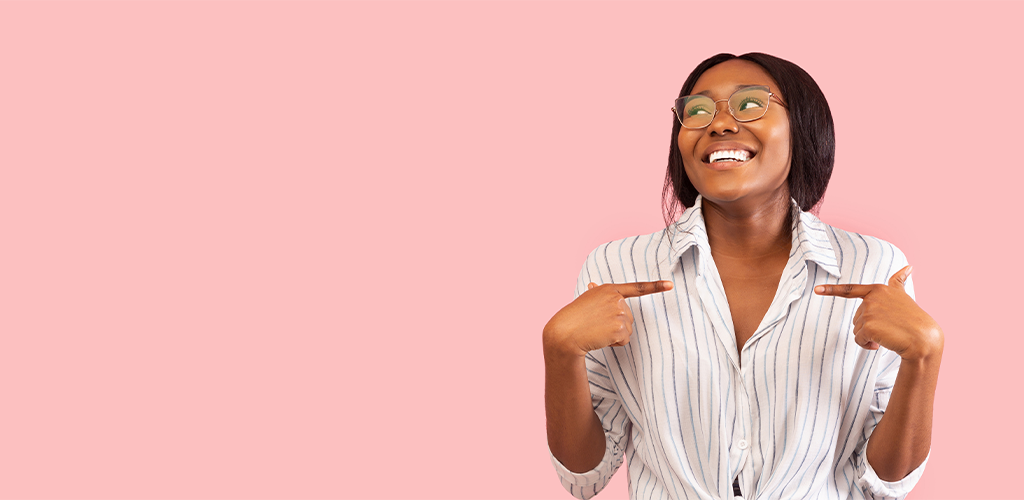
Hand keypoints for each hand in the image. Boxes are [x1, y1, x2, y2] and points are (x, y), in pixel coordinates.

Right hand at [543, 281, 672, 358]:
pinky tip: (600, 338)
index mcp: (609, 289)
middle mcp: (616, 298)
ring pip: (627, 329)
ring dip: (614, 334)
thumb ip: (596, 294)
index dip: (655, 286)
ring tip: (597, 331)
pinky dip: (614, 343)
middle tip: (596, 325)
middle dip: (615, 325)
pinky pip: (624, 339)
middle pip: (629, 317)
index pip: (636, 288)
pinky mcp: (619, 327)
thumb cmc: (572, 318)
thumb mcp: (585, 300)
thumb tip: (593, 284)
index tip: (670, 285)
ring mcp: (619, 312)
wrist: (565, 332)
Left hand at [814, 266, 942, 360]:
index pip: (850, 290)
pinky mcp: (868, 326)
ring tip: (888, 334)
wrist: (923, 338)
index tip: (817, 289)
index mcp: (877, 290)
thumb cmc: (913, 318)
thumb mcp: (904, 296)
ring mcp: (869, 311)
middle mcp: (871, 298)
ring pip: (857, 329)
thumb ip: (898, 282)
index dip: (831, 290)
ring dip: (869, 336)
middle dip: (869, 326)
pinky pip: (859, 340)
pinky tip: (881, 343)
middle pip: (857, 317)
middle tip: (889, 328)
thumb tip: (908, 267)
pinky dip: (867, 345)